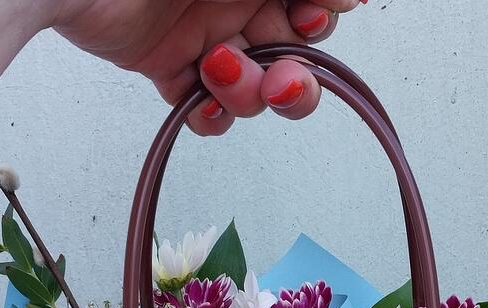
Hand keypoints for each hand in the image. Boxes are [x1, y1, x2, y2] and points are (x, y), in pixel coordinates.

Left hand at [53, 0, 364, 135]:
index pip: (312, 4)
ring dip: (247, 94)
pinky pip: (205, 107)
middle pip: (292, 53)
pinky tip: (203, 102)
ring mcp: (203, 32)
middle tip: (281, 82)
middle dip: (295, 77)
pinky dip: (210, 116)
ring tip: (216, 69)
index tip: (310, 18)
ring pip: (253, 87)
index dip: (320, 18)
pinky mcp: (167, 65)